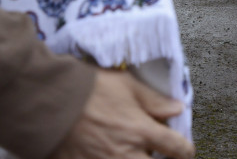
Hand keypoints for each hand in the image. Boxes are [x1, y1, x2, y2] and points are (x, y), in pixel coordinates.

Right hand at [48, 68, 192, 158]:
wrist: (50, 100)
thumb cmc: (88, 89)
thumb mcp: (127, 85)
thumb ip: (154, 100)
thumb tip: (177, 108)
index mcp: (141, 131)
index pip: (177, 149)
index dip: (186, 150)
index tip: (185, 150)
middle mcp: (127, 154)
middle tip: (159, 154)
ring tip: (135, 152)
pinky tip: (110, 152)